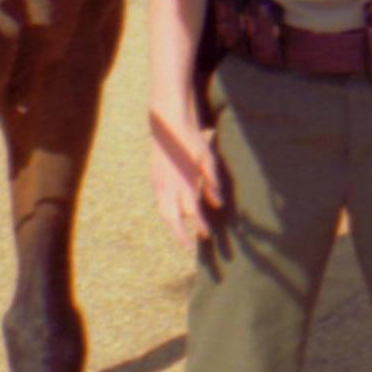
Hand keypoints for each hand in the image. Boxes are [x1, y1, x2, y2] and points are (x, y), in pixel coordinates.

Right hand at [147, 102, 225, 251]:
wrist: (167, 122)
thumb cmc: (191, 138)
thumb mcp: (207, 157)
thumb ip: (212, 181)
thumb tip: (218, 203)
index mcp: (183, 181)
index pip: (192, 212)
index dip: (200, 225)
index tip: (206, 235)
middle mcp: (168, 185)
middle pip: (172, 219)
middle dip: (180, 236)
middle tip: (188, 249)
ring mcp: (158, 182)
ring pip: (163, 212)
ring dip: (171, 226)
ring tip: (180, 237)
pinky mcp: (154, 178)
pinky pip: (159, 202)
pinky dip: (165, 213)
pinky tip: (172, 217)